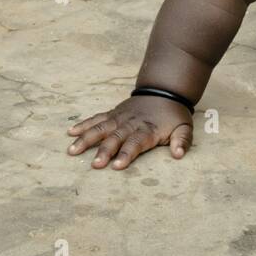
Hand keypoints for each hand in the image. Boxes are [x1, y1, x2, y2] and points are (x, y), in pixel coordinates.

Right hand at [66, 95, 193, 169]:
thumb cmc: (173, 115)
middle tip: (94, 165)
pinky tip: (71, 132)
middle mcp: (131, 124)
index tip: (117, 166)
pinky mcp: (113, 113)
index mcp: (148, 130)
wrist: (164, 90)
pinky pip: (96, 118)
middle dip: (105, 151)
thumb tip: (179, 154)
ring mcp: (119, 117)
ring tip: (72, 151)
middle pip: (115, 138)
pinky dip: (84, 125)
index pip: (136, 144)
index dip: (126, 154)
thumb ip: (182, 141)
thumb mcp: (184, 127)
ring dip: (86, 139)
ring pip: (100, 128)